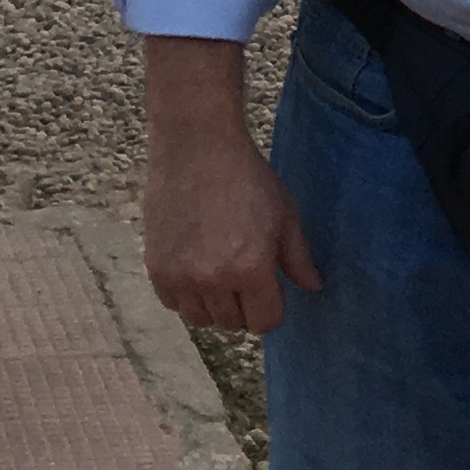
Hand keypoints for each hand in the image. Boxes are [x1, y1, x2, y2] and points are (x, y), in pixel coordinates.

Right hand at [140, 37, 321, 334]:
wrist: (196, 144)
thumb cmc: (247, 175)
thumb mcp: (283, 212)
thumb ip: (298, 257)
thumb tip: (313, 288)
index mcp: (251, 269)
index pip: (265, 323)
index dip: (271, 306)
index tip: (269, 286)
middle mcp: (214, 280)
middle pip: (233, 325)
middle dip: (244, 304)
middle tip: (243, 271)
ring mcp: (181, 277)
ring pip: (202, 319)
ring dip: (214, 303)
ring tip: (218, 268)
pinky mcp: (156, 268)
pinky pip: (174, 305)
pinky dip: (185, 294)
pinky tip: (194, 264)